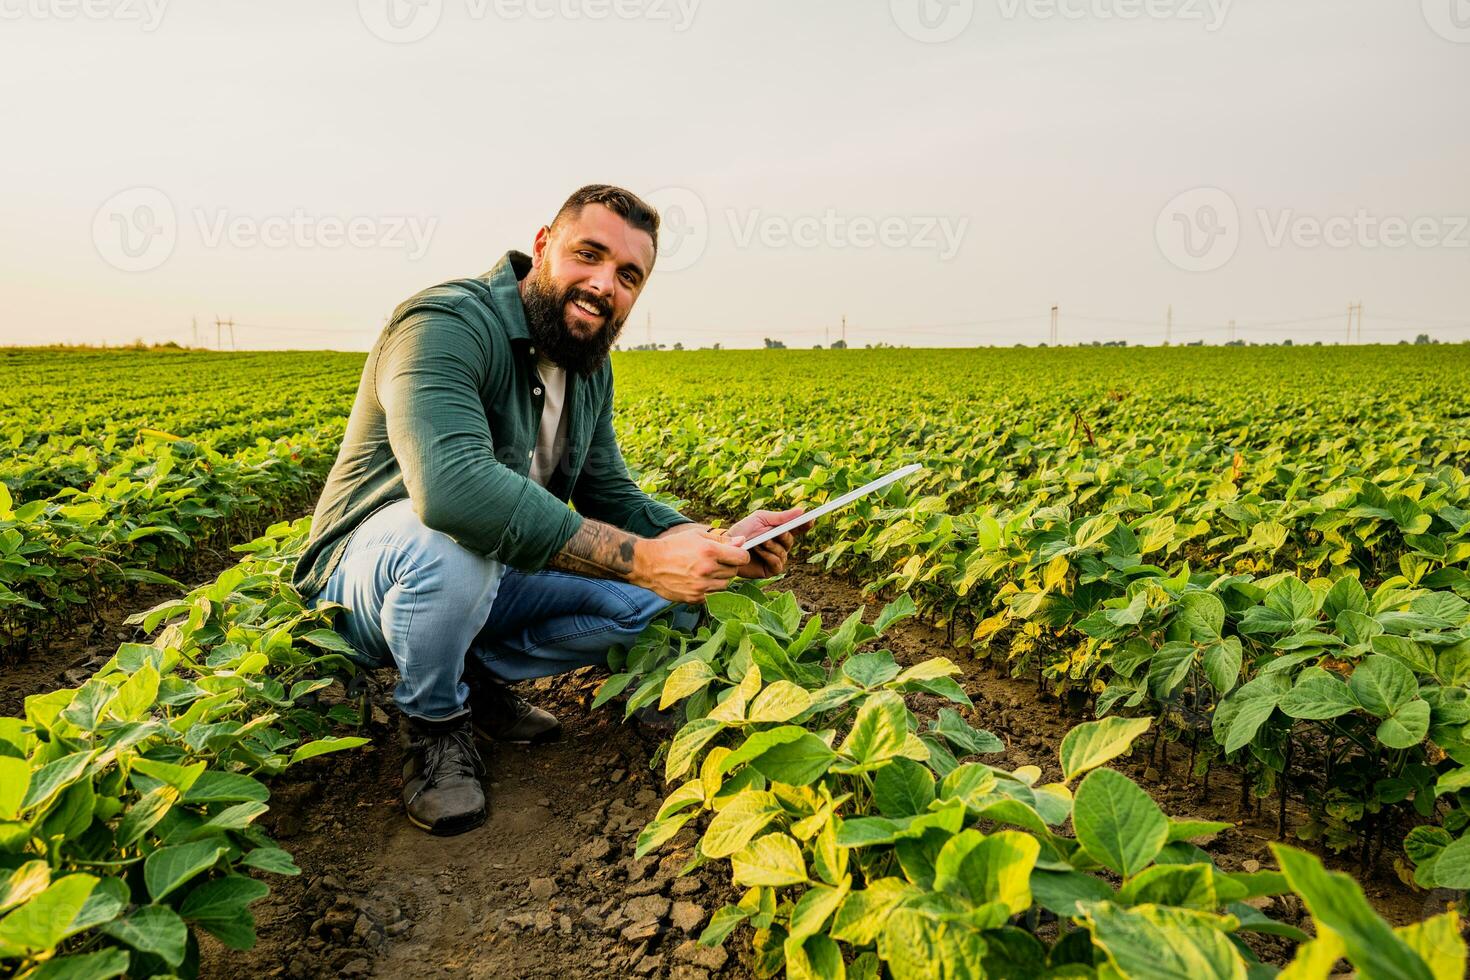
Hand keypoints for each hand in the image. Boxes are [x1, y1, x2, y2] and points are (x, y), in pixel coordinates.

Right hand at [632, 530, 749, 603]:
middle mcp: (707, 570)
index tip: (735, 554)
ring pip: (726, 584)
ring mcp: (701, 586)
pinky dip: (711, 588)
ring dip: (721, 578)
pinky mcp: (695, 598)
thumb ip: (721, 539)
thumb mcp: (696, 535)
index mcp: (710, 551)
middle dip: (729, 566)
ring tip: (706, 571)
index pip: (742, 557)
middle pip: (734, 571)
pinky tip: (699, 580)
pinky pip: (714, 595)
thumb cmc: (673, 546)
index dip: (741, 555)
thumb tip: (742, 541)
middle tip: (716, 561)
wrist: (649, 564)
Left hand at [724, 507, 805, 578]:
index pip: (797, 528)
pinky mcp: (770, 570)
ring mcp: (776, 558)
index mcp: (779, 530)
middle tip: (777, 532)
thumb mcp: (761, 519)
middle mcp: (780, 545)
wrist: (727, 547)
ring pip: (784, 552)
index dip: (806, 524)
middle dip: (784, 535)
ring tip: (760, 541)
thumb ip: (781, 516)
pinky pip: (778, 563)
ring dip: (772, 546)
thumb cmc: (743, 530)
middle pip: (791, 540)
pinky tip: (759, 551)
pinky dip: (769, 556)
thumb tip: (802, 511)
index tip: (811, 519)